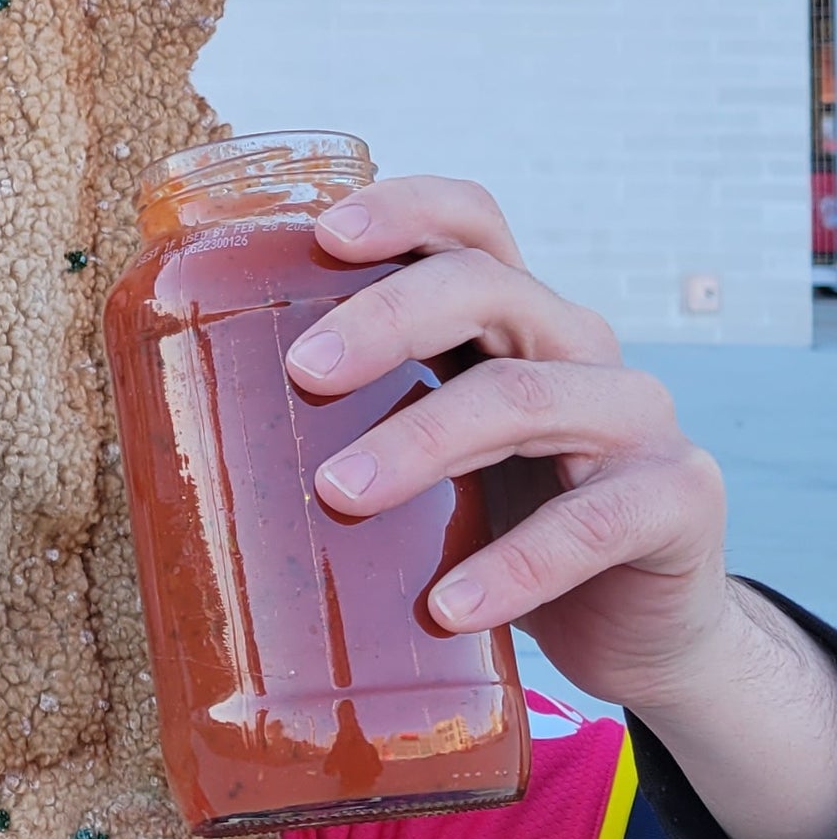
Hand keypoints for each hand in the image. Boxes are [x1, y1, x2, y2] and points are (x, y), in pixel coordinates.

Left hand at [281, 173, 836, 838]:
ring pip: (526, 396)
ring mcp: (633, 417)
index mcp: (508, 316)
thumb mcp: (425, 459)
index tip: (323, 231)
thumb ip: (344, 427)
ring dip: (422, 443)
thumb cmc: (496, 522)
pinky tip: (449, 606)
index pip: (469, 220)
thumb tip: (163, 442)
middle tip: (300, 369)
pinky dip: (515, 566)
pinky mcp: (675, 501)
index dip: (403, 208)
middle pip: (487, 287)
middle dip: (386, 318)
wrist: (637, 630)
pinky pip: (595, 521)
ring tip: (338, 492)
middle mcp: (575, 344)